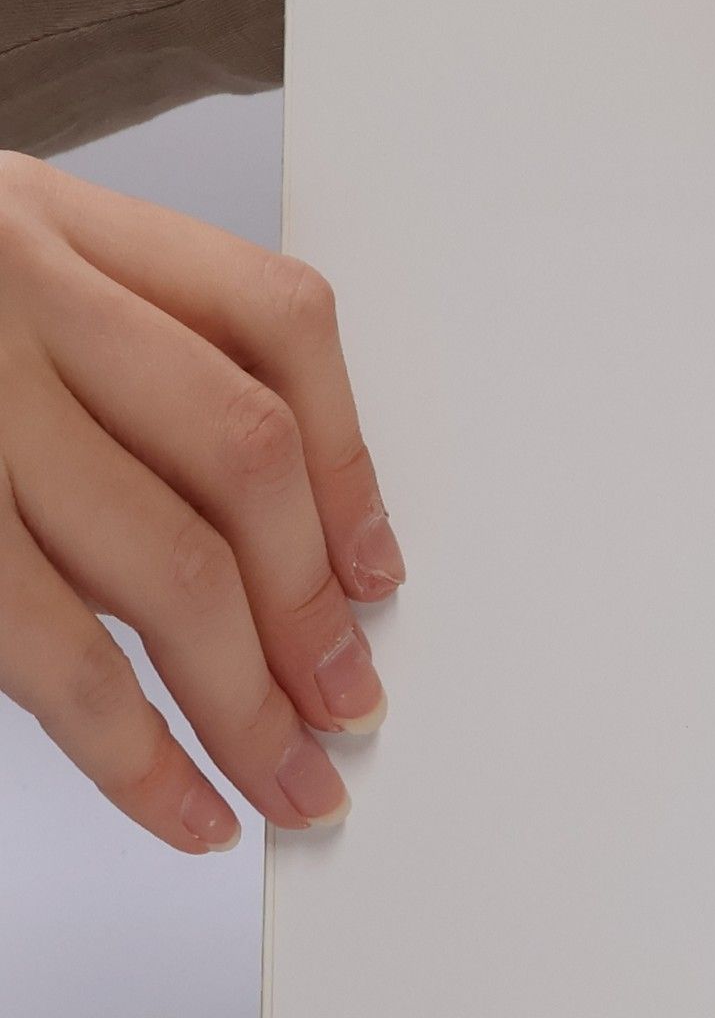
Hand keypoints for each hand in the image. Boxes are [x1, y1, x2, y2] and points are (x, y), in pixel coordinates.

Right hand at [0, 154, 401, 851]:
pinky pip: (36, 644)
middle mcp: (10, 291)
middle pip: (238, 457)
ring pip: (154, 560)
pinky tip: (173, 801)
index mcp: (52, 217)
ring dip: (242, 697)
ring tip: (289, 783)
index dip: (348, 462)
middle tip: (348, 708)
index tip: (376, 572)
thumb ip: (112, 351)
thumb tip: (284, 543)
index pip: (276, 324)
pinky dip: (121, 744)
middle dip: (309, 606)